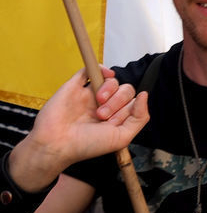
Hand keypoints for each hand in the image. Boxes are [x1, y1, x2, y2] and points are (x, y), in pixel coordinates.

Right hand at [16, 68, 148, 185]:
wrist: (56, 144)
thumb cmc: (87, 145)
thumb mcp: (122, 137)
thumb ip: (139, 117)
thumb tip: (144, 94)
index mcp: (115, 117)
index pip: (133, 102)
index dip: (128, 109)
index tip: (114, 122)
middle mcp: (104, 105)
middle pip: (125, 90)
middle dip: (118, 101)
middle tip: (102, 115)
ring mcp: (90, 94)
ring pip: (112, 80)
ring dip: (110, 89)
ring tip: (98, 104)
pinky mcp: (75, 86)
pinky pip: (90, 70)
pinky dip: (100, 68)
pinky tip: (104, 74)